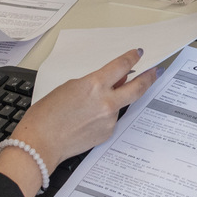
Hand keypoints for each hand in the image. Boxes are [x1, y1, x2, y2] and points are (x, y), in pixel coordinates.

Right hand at [0, 49, 157, 196]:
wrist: (40, 143)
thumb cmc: (46, 115)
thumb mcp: (68, 88)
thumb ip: (92, 83)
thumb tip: (109, 82)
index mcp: (94, 85)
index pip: (121, 66)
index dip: (132, 58)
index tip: (138, 53)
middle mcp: (106, 102)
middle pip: (137, 87)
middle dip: (149, 78)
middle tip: (155, 72)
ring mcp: (109, 120)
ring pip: (120, 105)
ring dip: (116, 100)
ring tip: (95, 104)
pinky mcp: (107, 133)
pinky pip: (111, 120)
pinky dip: (105, 116)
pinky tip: (87, 119)